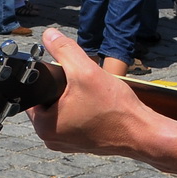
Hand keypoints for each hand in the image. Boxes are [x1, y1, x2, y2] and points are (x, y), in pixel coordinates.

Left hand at [26, 28, 156, 157]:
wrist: (143, 134)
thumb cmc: (116, 110)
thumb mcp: (86, 72)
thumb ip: (64, 50)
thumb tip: (49, 35)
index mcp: (44, 126)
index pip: (33, 94)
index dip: (46, 79)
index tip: (63, 74)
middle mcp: (52, 139)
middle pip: (48, 100)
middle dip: (63, 88)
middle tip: (81, 83)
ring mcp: (68, 142)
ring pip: (63, 109)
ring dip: (74, 97)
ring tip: (91, 94)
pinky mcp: (82, 142)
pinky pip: (76, 119)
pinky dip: (84, 109)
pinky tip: (98, 104)